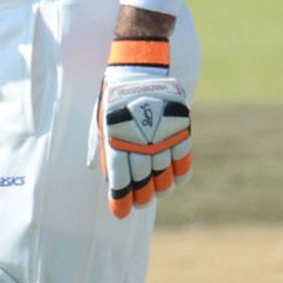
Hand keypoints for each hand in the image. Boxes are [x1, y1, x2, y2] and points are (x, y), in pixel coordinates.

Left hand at [92, 39, 191, 217]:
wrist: (138, 69)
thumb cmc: (114, 99)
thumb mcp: (100, 122)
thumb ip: (102, 149)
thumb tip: (105, 178)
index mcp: (117, 140)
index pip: (120, 179)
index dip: (120, 199)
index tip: (120, 213)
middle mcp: (140, 142)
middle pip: (142, 180)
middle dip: (141, 197)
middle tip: (140, 203)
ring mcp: (162, 137)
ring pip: (164, 175)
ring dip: (160, 188)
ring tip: (156, 192)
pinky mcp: (180, 130)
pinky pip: (183, 161)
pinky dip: (179, 175)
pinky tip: (174, 180)